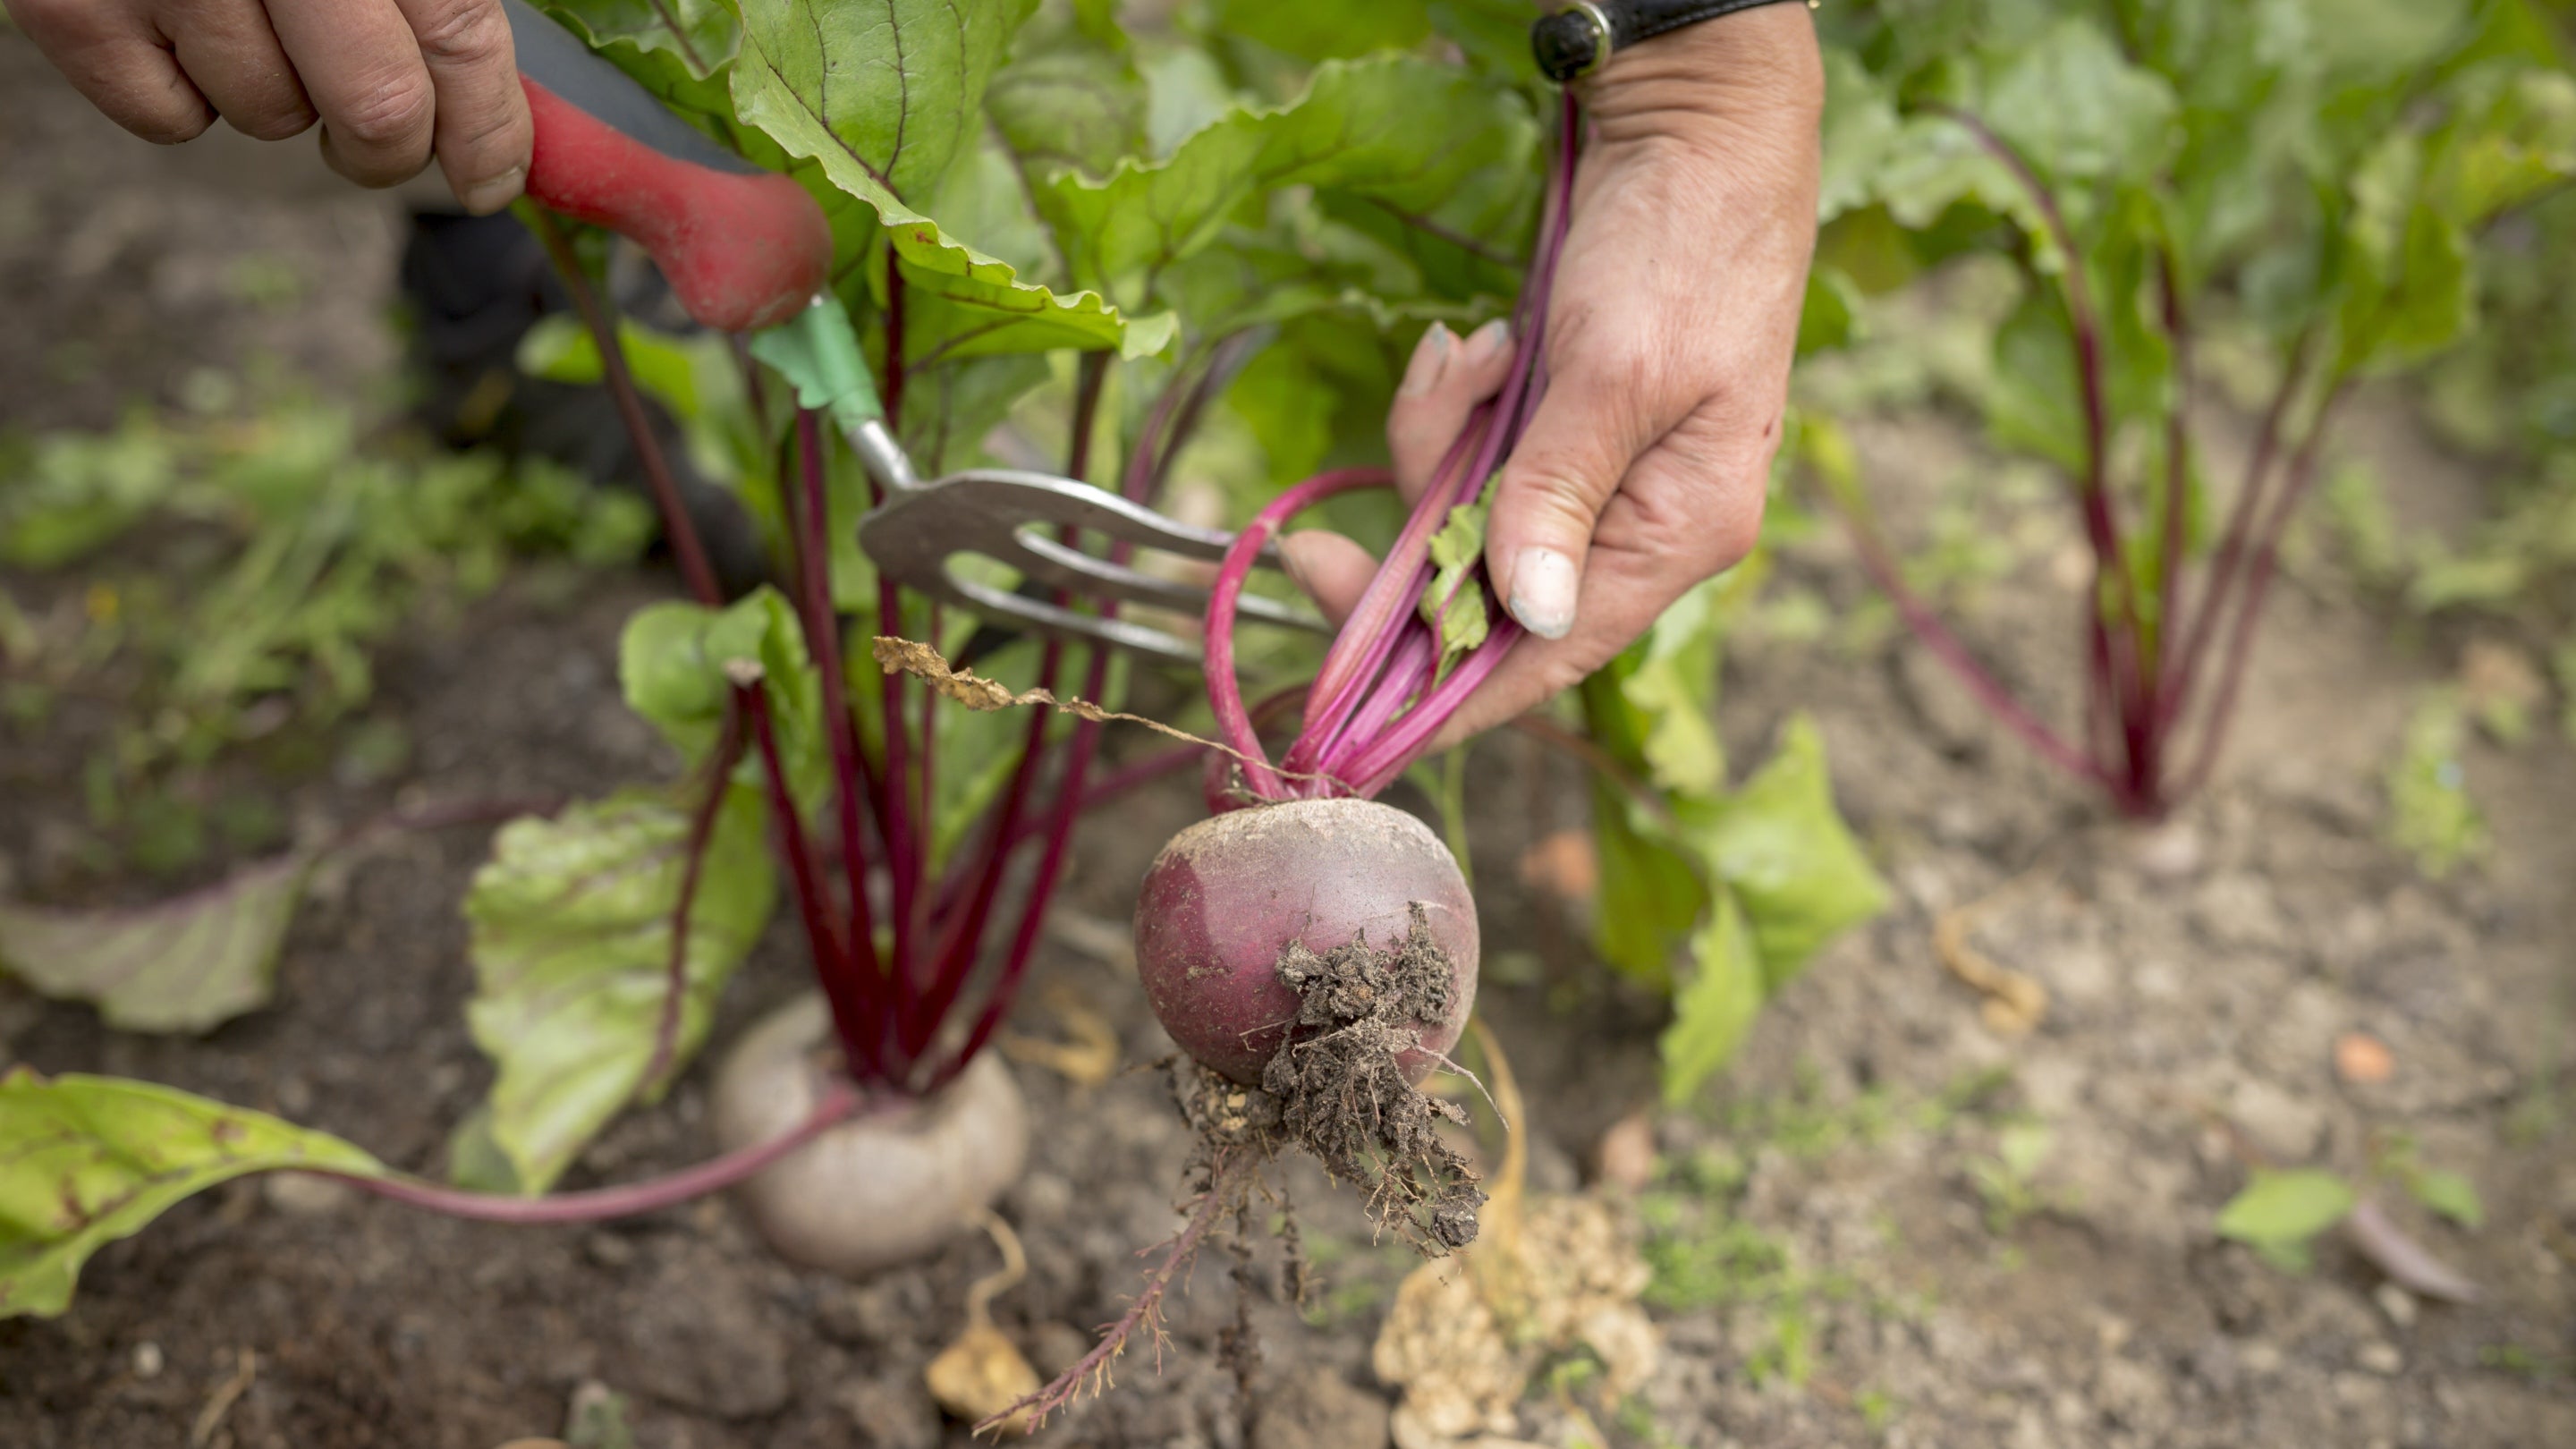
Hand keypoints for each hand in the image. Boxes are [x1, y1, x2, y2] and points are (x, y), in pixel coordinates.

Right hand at [7, 0, 532, 212]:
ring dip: (277, 95)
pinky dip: (182, 92)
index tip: (492, 178)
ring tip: (244, 13)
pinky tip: (171, 17)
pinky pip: (170, 119)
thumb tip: (501, 117)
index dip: (489, 128)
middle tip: (378, 138)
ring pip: (271, 116)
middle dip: (390, 147)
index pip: (460, 33)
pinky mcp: (74, 9)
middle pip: (379, 109)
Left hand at [1283, 5, 1824, 745]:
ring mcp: (1601, 476)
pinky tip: (1478, 342)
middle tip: (1305, 545)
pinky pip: (1476, 454)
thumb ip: (1558, 495)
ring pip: (1466, 516)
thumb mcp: (1616, 374)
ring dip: (1436, 441)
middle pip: (1487, 594)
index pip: (1546, 660)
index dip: (1443, 701)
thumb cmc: (1683, 244)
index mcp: (1678, 535)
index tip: (1344, 730)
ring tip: (1466, 355)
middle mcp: (1641, 526)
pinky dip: (1455, 404)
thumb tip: (1526, 621)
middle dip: (1406, 546)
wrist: (1700, 127)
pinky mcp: (1564, 426)